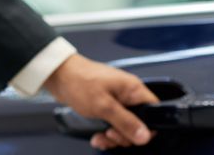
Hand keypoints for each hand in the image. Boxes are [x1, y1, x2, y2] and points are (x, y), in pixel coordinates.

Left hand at [43, 54, 158, 150]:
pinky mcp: (107, 105)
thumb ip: (126, 122)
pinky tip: (97, 137)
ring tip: (101, 138)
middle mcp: (128, 94)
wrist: (59, 75)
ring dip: (114, 137)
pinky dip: (106, 133)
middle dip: (125, 135)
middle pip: (139, 122)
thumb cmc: (80, 82)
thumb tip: (145, 135)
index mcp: (133, 89)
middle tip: (111, 135)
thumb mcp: (104, 106)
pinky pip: (114, 124)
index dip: (147, 128)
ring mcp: (118, 100)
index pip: (154, 111)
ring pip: (125, 126)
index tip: (131, 136)